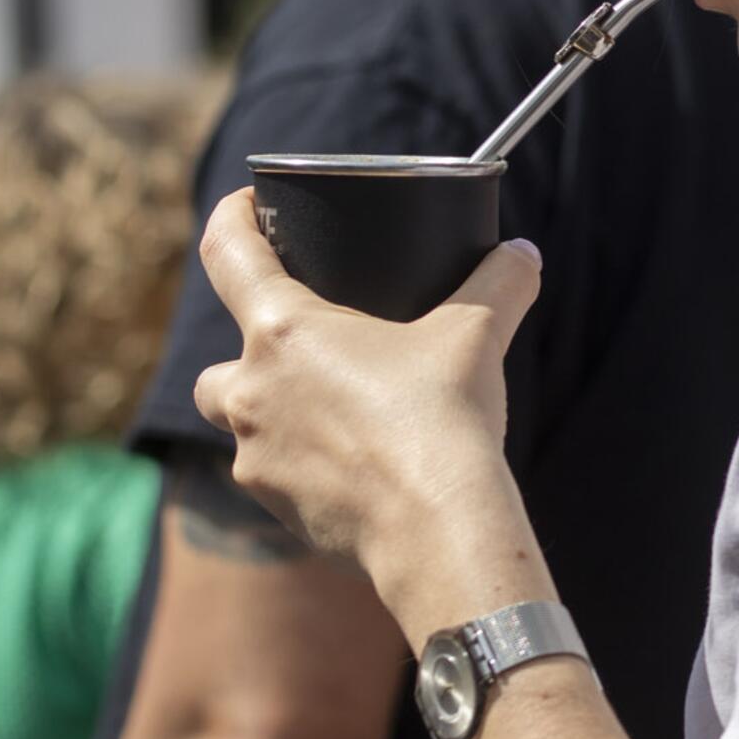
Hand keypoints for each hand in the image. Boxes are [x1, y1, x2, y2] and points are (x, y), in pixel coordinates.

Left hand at [193, 189, 543, 618]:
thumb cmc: (443, 419)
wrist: (440, 532)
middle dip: (245, 357)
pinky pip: (276, 479)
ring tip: (331, 411)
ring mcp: (257, 460)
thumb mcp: (475, 333)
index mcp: (282, 331)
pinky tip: (354, 466)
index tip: (247, 206)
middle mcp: (251, 393)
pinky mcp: (279, 512)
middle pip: (213, 367)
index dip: (230, 218)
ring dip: (272, 416)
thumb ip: (499, 282)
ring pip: (241, 428)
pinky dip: (303, 468)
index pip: (225, 253)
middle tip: (298, 348)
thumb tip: (525, 254)